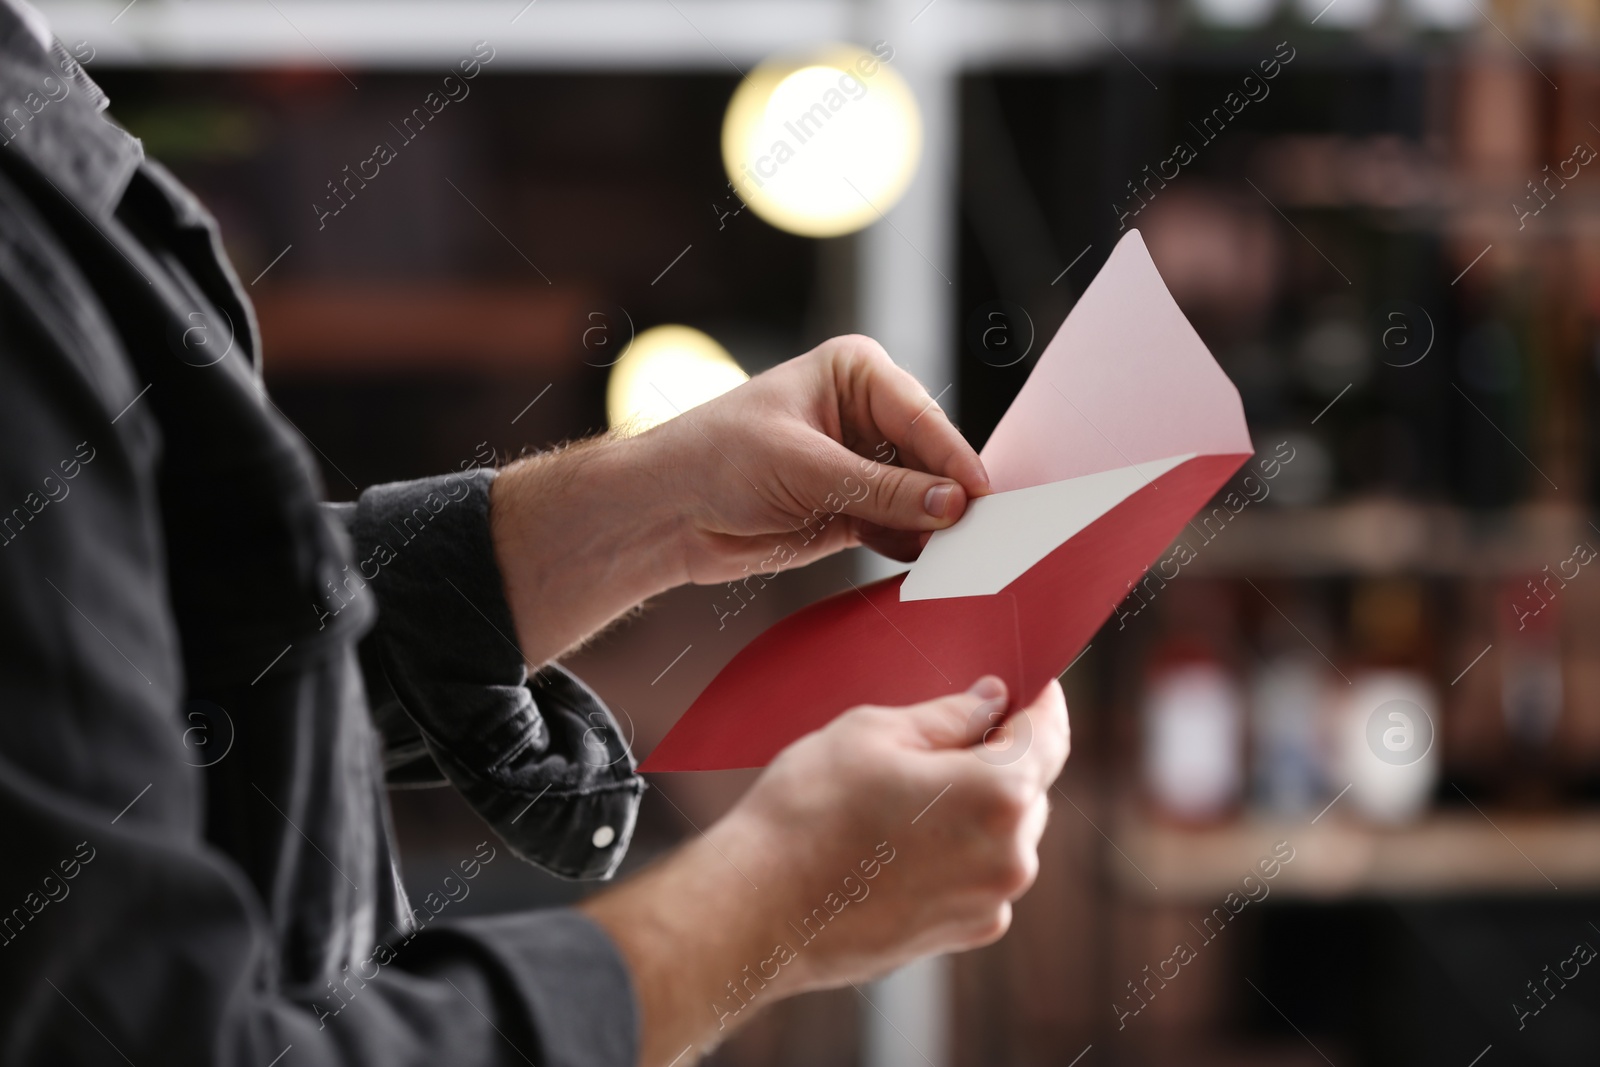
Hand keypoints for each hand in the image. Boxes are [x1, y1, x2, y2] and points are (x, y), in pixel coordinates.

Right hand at [579, 676, 1069, 1064]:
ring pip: (1004, 831)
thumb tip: (992, 700)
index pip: (1048, 732)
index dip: (1038, 700)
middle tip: (939, 734)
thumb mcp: (874, 732)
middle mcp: (1012, 856)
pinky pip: (979, 872)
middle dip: (996, 754)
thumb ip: (950, 714)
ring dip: (974, 805)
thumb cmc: (808, 812)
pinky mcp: (963, 934)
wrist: (757, 910)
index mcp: (1000, 794)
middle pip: (1028, 784)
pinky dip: (956, 849)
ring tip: (901, 796)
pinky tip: (896, 841)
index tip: (1026, 684)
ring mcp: (990, 902)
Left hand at [649, 334, 991, 579]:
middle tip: (981, 536)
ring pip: (923, 499)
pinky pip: (901, 531)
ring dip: (936, 529)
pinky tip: (928, 567)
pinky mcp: (856, 512)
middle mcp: (869, 416)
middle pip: (933, 459)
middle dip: (950, 498)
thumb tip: (952, 504)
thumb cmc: (716, 458)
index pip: (922, 417)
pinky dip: (913, 549)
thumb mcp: (803, 468)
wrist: (666, 511)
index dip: (953, 459)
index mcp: (857, 373)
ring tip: (961, 558)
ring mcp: (865, 466)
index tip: (982, 497)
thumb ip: (880, 489)